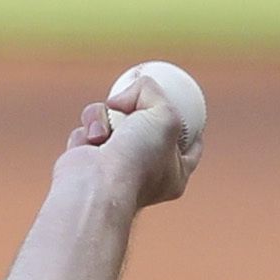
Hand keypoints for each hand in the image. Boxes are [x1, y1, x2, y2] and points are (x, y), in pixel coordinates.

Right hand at [61, 93, 192, 207]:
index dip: (192, 126)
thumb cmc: (137, 159)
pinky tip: (89, 143)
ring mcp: (116, 168)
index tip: (189, 108)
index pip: (191, 147)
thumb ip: (153, 93)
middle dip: (137, 110)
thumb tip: (125, 95)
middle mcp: (147, 172)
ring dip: (105, 115)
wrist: (96, 186)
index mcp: (175, 172)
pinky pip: (89, 130)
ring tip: (104, 133)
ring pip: (112, 120)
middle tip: (130, 101)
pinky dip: (88, 130)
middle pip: (147, 127)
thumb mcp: (164, 115)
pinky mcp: (88, 161)